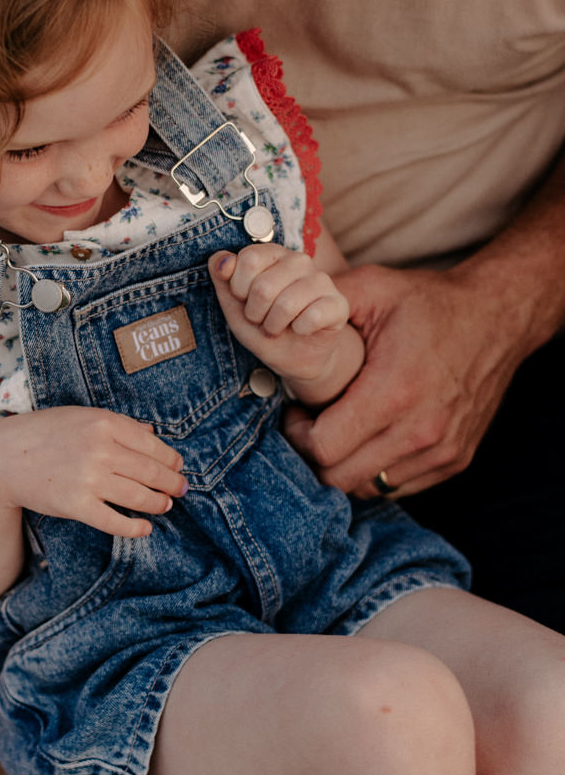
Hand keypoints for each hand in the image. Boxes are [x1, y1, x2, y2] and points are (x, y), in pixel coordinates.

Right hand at [0, 407, 187, 537]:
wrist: (3, 458)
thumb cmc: (44, 433)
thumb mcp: (82, 417)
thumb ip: (119, 424)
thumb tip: (152, 435)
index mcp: (104, 423)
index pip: (152, 446)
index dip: (171, 460)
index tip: (178, 468)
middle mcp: (100, 449)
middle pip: (151, 472)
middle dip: (172, 484)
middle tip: (180, 490)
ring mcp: (89, 479)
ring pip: (139, 497)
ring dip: (158, 504)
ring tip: (164, 506)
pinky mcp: (76, 505)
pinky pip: (115, 521)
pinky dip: (135, 528)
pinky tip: (145, 528)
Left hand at [210, 244, 348, 384]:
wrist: (292, 356)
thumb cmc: (262, 325)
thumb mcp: (233, 305)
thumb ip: (222, 279)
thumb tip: (220, 260)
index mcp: (272, 254)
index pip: (248, 259)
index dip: (239, 289)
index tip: (244, 300)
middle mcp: (299, 261)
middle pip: (264, 286)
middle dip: (255, 313)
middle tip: (261, 319)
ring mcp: (321, 280)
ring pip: (287, 304)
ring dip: (274, 325)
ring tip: (276, 327)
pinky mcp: (338, 303)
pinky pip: (312, 317)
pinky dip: (299, 330)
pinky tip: (301, 329)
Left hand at [283, 262, 519, 497]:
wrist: (499, 316)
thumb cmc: (431, 302)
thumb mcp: (374, 287)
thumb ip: (322, 301)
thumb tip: (277, 312)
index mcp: (394, 392)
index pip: (324, 449)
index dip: (298, 436)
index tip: (296, 414)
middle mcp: (421, 431)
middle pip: (340, 478)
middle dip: (314, 456)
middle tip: (310, 425)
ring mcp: (441, 451)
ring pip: (369, 487)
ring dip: (345, 465)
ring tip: (340, 429)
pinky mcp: (455, 460)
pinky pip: (398, 484)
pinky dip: (377, 469)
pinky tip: (371, 437)